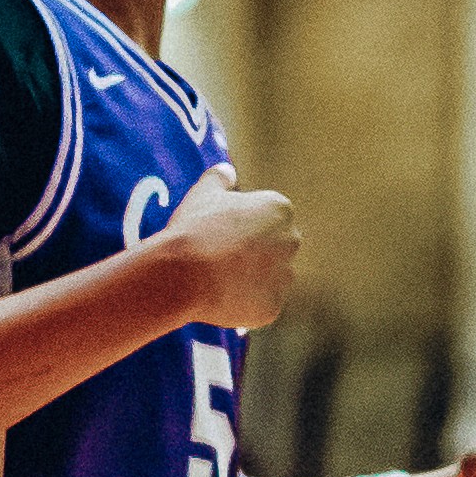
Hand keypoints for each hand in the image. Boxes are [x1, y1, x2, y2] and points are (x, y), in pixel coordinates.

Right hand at [160, 174, 303, 333]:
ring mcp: (285, 277)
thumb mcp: (203, 193)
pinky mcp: (274, 307)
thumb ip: (220, 178)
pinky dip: (242, 304)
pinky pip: (258, 305)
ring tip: (214, 278)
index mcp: (280, 209)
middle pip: (271, 248)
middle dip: (249, 253)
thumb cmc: (193, 229)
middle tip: (215, 256)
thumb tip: (227, 169)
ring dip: (247, 279)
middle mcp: (292, 241)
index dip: (238, 227)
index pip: (265, 219)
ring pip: (267, 278)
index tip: (217, 232)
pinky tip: (218, 297)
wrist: (183, 274)